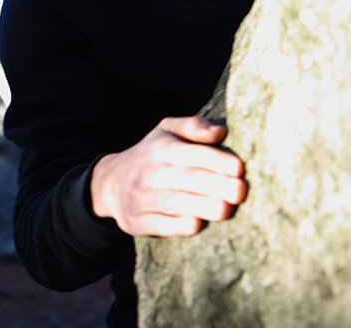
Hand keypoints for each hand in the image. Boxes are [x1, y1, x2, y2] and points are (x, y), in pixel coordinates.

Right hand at [90, 115, 246, 236]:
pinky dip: (186, 225)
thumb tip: (221, 132)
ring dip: (208, 207)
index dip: (219, 160)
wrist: (109, 182)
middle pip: (191, 179)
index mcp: (162, 148)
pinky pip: (167, 225)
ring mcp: (144, 198)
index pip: (194, 153)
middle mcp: (152, 172)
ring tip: (228, 209)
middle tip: (241, 191)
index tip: (239, 168)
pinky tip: (201, 222)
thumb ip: (193, 126)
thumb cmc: (150, 154)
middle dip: (220, 186)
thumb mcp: (166, 130)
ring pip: (180, 204)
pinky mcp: (140, 222)